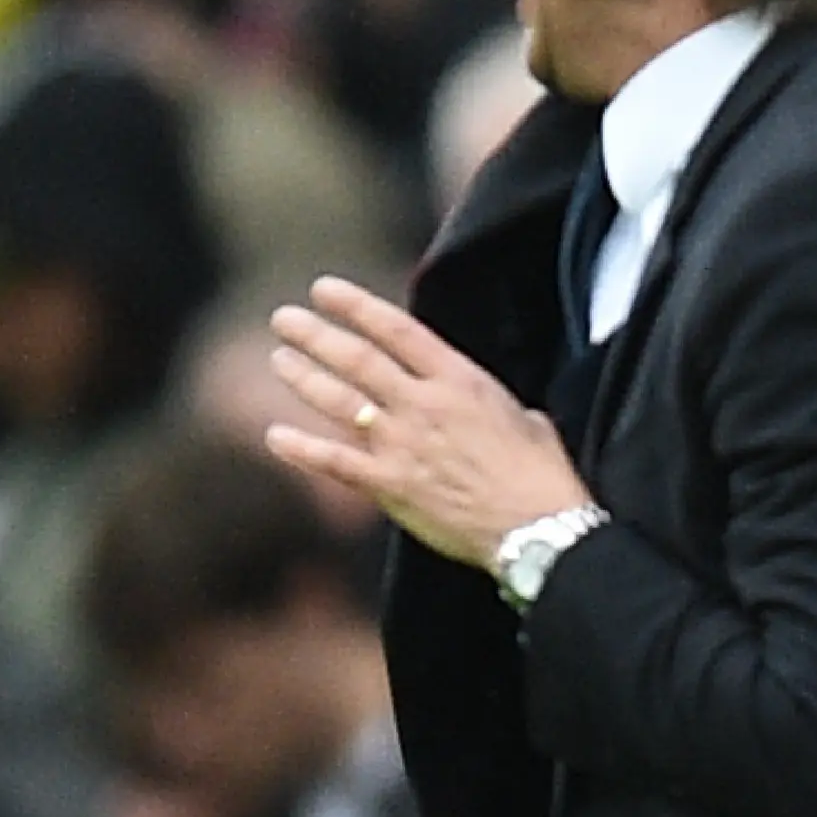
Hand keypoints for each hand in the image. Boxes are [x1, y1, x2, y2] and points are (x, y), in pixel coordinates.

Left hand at [265, 276, 593, 574]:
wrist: (536, 527)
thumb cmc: (541, 472)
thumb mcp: (521, 414)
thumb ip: (482, 401)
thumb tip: (473, 400)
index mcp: (459, 379)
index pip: (396, 330)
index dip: (355, 306)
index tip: (324, 289)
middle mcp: (423, 404)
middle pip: (357, 359)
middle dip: (316, 334)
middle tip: (283, 318)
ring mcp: (402, 444)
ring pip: (339, 402)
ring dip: (304, 378)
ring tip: (280, 359)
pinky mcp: (390, 486)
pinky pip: (334, 462)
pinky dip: (301, 449)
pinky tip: (275, 435)